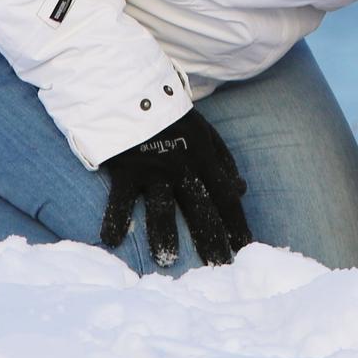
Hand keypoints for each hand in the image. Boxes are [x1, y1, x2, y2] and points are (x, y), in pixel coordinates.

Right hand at [100, 108, 251, 266]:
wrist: (134, 90)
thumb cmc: (172, 117)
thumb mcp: (205, 132)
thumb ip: (223, 161)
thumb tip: (242, 190)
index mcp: (204, 155)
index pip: (225, 195)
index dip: (236, 222)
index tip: (245, 247)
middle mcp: (182, 164)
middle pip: (200, 207)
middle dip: (211, 239)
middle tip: (219, 267)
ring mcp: (152, 167)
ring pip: (161, 205)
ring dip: (163, 233)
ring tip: (167, 260)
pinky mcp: (125, 166)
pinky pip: (120, 197)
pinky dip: (115, 218)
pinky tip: (113, 241)